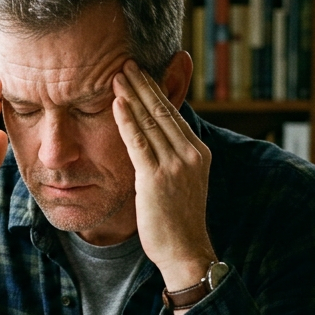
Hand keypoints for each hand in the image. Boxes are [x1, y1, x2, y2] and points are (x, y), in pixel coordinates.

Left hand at [111, 61, 216, 291]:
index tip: (139, 73)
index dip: (155, 91)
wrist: (184, 251)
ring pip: (150, 121)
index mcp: (198, 152)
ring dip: (131, 95)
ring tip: (116, 75)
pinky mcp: (156, 178)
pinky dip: (126, 119)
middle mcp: (190, 154)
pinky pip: (138, 142)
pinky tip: (116, 103)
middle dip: (142, 85)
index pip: (173, 113)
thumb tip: (155, 138)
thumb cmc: (178, 220)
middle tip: (125, 63)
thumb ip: (172, 157)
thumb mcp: (182, 182)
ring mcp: (175, 165)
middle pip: (162, 110)